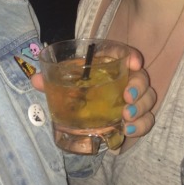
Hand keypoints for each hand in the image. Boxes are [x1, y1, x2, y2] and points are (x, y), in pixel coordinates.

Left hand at [30, 47, 155, 138]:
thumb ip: (51, 81)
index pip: (124, 54)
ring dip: (141, 107)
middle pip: (141, 77)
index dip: (131, 56)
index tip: (134, 62)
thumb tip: (35, 79)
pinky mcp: (137, 117)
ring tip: (126, 117)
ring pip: (148, 98)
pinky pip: (147, 120)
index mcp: (109, 64)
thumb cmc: (76, 91)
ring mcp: (133, 99)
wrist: (84, 113)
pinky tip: (129, 130)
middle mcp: (125, 79)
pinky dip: (141, 125)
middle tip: (126, 97)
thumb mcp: (64, 84)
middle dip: (138, 86)